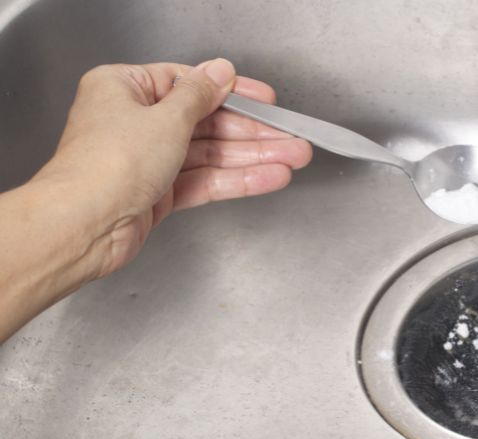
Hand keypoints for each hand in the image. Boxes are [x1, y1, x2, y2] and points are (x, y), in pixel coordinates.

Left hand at [34, 59, 311, 276]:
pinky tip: (270, 177)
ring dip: (254, 157)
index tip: (267, 100)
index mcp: (125, 89)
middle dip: (254, 133)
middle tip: (292, 137)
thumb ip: (200, 95)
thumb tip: (220, 72)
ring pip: (212, 154)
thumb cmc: (106, 166)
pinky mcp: (159, 193)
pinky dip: (238, 179)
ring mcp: (149, 160)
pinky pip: (206, 180)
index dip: (234, 93)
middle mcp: (136, 122)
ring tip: (293, 158)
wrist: (83, 225)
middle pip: (208, 123)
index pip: (191, 84)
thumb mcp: (166, 117)